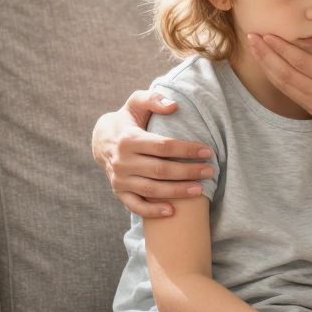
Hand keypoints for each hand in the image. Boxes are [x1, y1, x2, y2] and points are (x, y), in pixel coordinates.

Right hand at [90, 92, 212, 217]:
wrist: (101, 140)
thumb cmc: (127, 120)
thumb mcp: (136, 103)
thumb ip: (154, 99)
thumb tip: (174, 106)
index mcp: (128, 139)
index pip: (163, 146)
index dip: (186, 150)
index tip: (207, 151)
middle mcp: (122, 161)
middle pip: (160, 170)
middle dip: (187, 171)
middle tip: (210, 171)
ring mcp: (119, 179)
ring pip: (151, 190)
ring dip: (177, 192)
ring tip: (200, 190)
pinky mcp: (118, 193)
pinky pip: (136, 206)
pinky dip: (153, 211)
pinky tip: (172, 211)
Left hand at [245, 26, 311, 139]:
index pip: (302, 62)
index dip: (282, 49)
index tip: (268, 35)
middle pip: (286, 73)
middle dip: (266, 55)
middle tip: (252, 38)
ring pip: (283, 84)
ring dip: (266, 66)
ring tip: (254, 49)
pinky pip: (288, 93)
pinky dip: (275, 79)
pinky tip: (267, 66)